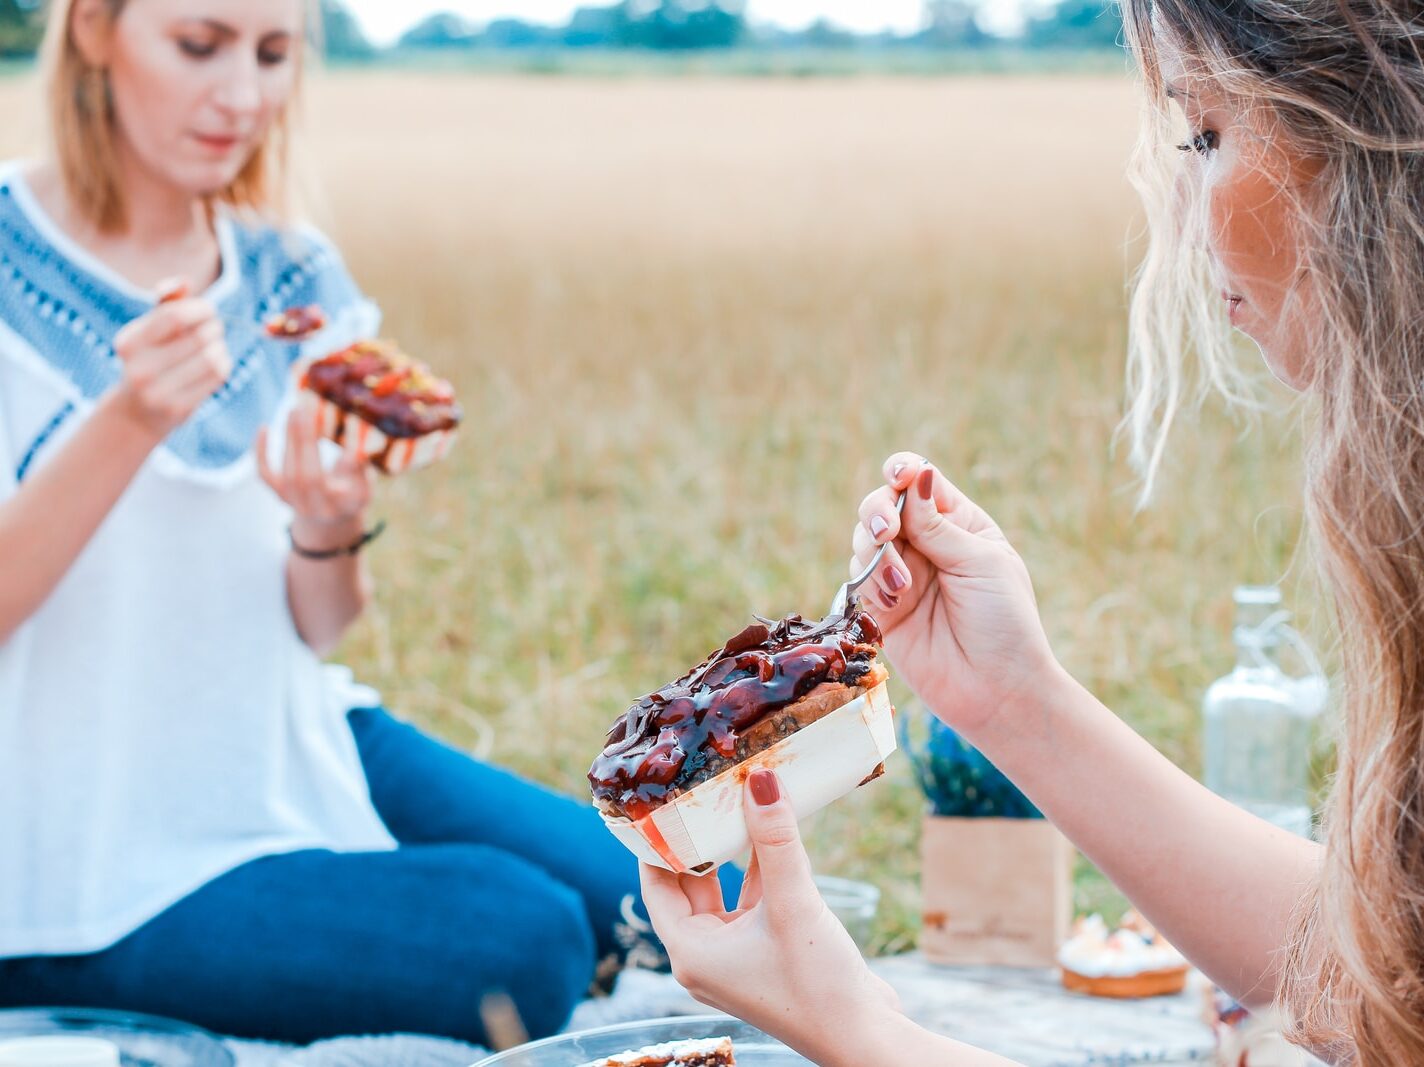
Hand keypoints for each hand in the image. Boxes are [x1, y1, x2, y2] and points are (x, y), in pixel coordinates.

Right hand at [110, 282, 231, 439]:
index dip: (200, 308)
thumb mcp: (150, 330)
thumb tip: (183, 282)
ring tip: (215, 346)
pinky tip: (217, 363)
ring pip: (211, 357)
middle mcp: (138, 368)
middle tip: (215, 328)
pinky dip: (224, 364)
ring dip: (220, 347)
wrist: (139, 412)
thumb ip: (167, 303)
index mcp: (128, 343)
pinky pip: (217, 377)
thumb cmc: (150, 360)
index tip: (208, 310)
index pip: (174, 315)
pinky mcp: (178, 409)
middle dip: (214, 327)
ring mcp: (157, 392)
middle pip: (198, 336)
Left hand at [256, 397, 371, 548]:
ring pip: (287, 470)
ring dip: (290, 437)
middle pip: (307, 475)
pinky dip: (260, 451)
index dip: (347, 456)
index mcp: (343, 506)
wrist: (326, 520)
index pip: (348, 479)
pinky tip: (264, 426)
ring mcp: (294, 501)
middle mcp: (316, 507)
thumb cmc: (350, 495)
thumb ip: (360, 465)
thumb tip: (357, 438)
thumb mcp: (365, 484)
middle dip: (305, 441)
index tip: (350, 426)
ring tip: (294, 410)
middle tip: (306, 410)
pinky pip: (265, 473)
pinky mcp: (278, 493)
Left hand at [641, 770, 901, 1065]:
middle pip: (688, 884)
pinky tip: (774, 833)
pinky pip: (752, 902)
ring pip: (724, 891)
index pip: (656, 884)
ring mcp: (737, 956)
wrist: (863, 1037)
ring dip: (732, 852)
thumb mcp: (792, 903)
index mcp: (690, 951)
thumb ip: (775, 840)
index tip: (661, 799)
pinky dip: (760, 871)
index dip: (657, 841)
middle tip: (700, 792)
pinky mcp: (766, 953)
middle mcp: (706, 955)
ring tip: (735, 803)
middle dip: (697, 840)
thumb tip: (760, 780)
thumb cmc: (817, 985)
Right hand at [851, 452, 1061, 738]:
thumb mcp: (979, 562)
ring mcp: (902, 574)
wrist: (996, 690)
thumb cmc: (1004, 622)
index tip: (899, 477)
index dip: (902, 472)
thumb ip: (937, 524)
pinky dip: (870, 582)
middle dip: (878, 511)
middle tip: (887, 531)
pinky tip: (893, 601)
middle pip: (882, 505)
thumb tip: (916, 476)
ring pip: (864, 539)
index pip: (920, 482)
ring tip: (901, 584)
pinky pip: (858, 578)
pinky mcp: (882, 607)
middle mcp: (927, 544)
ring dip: (875, 553)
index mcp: (959, 523)